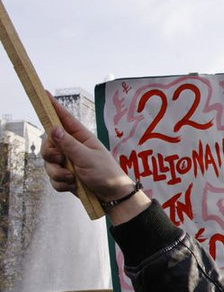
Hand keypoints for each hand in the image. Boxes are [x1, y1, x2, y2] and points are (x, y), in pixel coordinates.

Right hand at [42, 93, 150, 222]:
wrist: (112, 196)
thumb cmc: (106, 173)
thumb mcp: (87, 158)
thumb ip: (69, 144)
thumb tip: (54, 128)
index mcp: (81, 138)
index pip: (64, 119)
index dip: (53, 107)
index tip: (44, 94)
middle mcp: (72, 148)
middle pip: (48, 144)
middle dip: (51, 155)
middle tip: (62, 160)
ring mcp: (68, 162)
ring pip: (48, 164)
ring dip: (58, 174)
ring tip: (73, 178)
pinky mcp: (66, 176)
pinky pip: (53, 178)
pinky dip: (61, 184)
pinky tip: (74, 186)